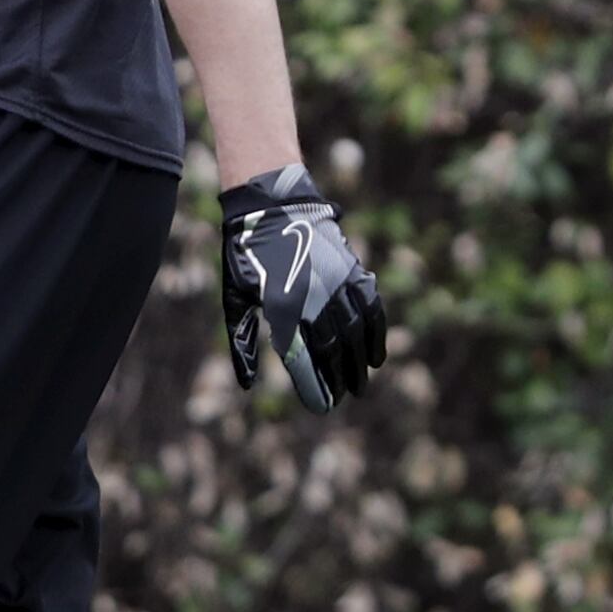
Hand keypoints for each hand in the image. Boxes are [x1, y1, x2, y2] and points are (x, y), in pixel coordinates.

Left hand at [220, 164, 386, 411]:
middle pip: (333, 350)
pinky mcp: (352, 271)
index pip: (303, 359)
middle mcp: (313, 300)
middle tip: (344, 397)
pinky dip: (376, 334)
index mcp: (281, 309)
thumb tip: (247, 384)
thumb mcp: (235, 299)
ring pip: (355, 332)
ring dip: (359, 362)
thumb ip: (242, 342)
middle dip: (339, 378)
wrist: (271, 205)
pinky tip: (377, 356)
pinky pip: (371, 308)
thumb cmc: (247, 255)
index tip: (322, 407)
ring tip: (361, 385)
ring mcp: (337, 284)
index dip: (314, 386)